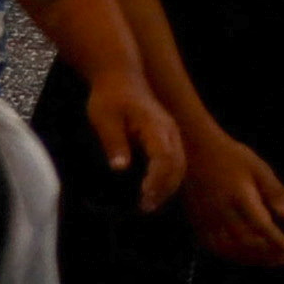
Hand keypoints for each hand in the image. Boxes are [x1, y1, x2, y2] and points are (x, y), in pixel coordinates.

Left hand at [88, 73, 191, 210]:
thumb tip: (120, 168)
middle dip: (164, 189)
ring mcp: (172, 133)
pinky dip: (169, 178)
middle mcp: (169, 131)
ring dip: (168, 186)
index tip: (144, 196)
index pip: (163, 157)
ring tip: (149, 204)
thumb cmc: (109, 97)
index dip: (156, 179)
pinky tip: (155, 191)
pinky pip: (176, 161)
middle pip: (176, 165)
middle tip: (145, 207)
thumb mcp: (103, 118)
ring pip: (180, 165)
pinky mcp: (169, 137)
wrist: (120, 76)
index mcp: (154, 125)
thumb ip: (113, 142)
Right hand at [184, 128, 283, 268]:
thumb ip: (276, 193)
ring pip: (228, 247)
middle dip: (267, 254)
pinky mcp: (195, 219)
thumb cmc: (229, 155)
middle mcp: (222, 210)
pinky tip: (241, 252)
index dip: (277, 243)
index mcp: (240, 196)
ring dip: (248, 257)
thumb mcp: (259, 168)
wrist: (191, 146)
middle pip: (246, 242)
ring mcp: (206, 216)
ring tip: (265, 258)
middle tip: (282, 257)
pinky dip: (229, 253)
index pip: (262, 227)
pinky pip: (212, 244)